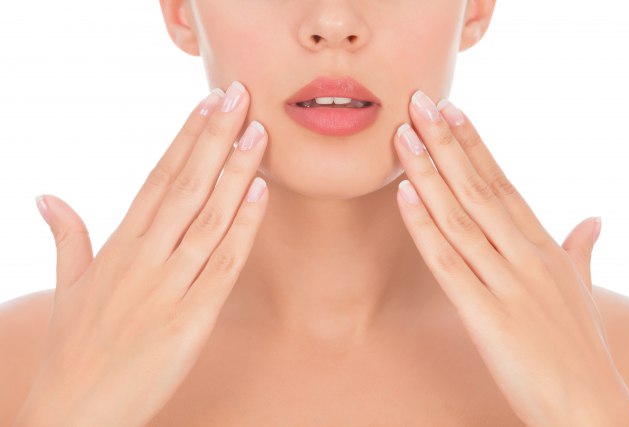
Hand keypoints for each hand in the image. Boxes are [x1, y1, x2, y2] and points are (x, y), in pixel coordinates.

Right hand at [16, 81, 268, 426]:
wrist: (74, 414)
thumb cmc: (73, 349)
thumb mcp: (67, 287)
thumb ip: (66, 237)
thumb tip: (45, 196)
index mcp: (118, 247)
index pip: (156, 178)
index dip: (184, 139)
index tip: (205, 104)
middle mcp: (144, 259)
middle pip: (185, 186)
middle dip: (215, 138)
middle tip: (239, 95)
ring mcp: (168, 287)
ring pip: (208, 218)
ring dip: (236, 173)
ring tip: (257, 133)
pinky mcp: (191, 319)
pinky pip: (222, 265)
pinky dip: (242, 229)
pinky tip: (259, 195)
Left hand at [393, 91, 628, 425]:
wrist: (592, 411)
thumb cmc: (579, 350)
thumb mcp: (582, 290)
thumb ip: (582, 251)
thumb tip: (593, 219)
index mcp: (544, 247)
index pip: (503, 183)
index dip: (474, 145)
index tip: (452, 110)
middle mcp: (526, 256)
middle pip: (479, 188)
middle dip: (446, 142)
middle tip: (418, 101)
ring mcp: (508, 284)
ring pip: (460, 217)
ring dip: (429, 173)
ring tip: (404, 135)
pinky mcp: (488, 316)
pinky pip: (450, 264)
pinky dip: (425, 227)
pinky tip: (406, 196)